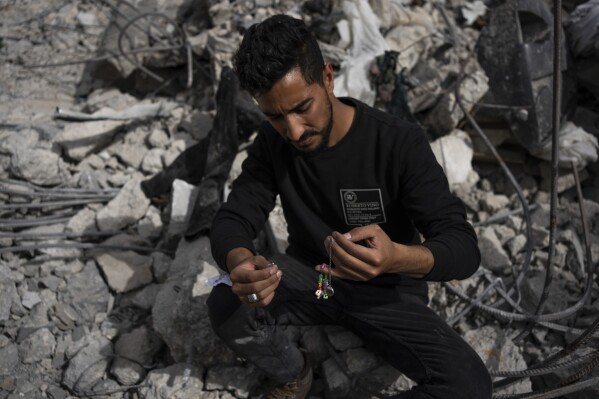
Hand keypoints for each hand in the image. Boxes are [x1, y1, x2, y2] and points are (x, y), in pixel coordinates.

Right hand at [229, 255, 281, 305]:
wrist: (245, 273)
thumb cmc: (251, 265)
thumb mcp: (255, 259)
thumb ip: (263, 263)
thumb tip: (273, 270)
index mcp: (235, 275)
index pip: (251, 277)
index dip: (265, 274)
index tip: (275, 269)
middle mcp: (236, 288)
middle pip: (256, 288)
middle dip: (270, 280)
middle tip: (279, 273)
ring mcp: (242, 297)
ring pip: (260, 296)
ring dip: (272, 287)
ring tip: (277, 279)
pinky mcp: (249, 303)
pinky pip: (262, 303)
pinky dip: (270, 296)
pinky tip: (272, 288)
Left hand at [317, 225, 433, 279]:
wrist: (391, 259)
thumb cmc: (383, 243)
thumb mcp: (375, 231)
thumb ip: (359, 232)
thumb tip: (343, 237)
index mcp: (375, 257)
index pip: (353, 249)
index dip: (341, 241)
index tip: (334, 234)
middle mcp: (369, 270)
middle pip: (346, 260)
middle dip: (334, 248)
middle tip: (328, 239)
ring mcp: (363, 277)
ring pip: (342, 268)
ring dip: (331, 256)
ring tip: (327, 245)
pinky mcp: (358, 279)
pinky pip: (341, 276)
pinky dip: (329, 272)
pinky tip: (319, 267)